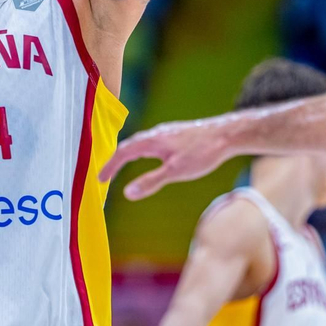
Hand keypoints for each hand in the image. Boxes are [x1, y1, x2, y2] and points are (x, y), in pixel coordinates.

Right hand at [99, 117, 236, 199]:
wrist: (226, 134)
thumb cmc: (202, 153)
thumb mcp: (175, 171)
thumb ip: (150, 182)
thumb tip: (127, 193)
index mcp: (151, 141)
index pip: (122, 152)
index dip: (109, 166)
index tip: (100, 180)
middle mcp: (155, 133)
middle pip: (128, 146)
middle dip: (115, 160)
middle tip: (105, 175)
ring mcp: (166, 132)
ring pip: (140, 143)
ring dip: (127, 155)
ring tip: (120, 166)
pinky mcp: (176, 134)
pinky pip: (150, 142)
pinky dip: (140, 151)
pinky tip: (148, 156)